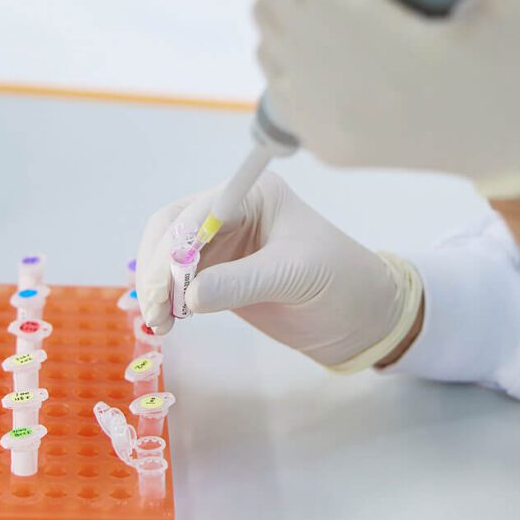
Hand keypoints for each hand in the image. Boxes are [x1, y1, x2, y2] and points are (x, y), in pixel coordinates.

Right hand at [135, 172, 422, 370]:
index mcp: (253, 196)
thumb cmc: (342, 281)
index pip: (196, 212)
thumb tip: (188, 296)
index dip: (172, 246)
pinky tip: (163, 321)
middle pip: (172, 232)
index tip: (164, 284)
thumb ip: (241, 283)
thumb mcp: (295, 275)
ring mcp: (224, 246)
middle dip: (157, 268)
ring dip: (157, 288)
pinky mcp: (221, 277)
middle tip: (155, 310)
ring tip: (159, 323)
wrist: (363, 316)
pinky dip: (167, 301)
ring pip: (169, 259)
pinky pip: (180, 283)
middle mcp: (232, 214)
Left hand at [254, 0, 519, 198]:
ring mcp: (329, 126)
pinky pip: (277, 81)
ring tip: (364, 20)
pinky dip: (299, 59)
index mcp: (389, 53)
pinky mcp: (326, 147)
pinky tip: (350, 59)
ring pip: (268, 38)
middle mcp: (344, 95)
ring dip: (302, 15)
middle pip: (273, 0)